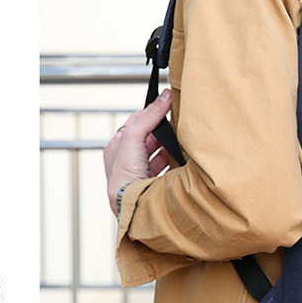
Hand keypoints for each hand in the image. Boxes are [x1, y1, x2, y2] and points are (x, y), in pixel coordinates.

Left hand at [104, 89, 173, 215]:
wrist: (133, 207)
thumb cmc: (124, 175)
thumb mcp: (133, 136)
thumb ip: (149, 115)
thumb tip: (164, 95)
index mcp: (116, 148)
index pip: (135, 123)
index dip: (151, 114)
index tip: (167, 106)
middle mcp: (126, 161)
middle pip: (149, 139)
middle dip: (164, 132)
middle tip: (178, 123)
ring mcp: (140, 174)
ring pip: (159, 155)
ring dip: (171, 148)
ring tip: (184, 141)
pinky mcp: (153, 185)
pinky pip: (168, 170)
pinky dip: (176, 163)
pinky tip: (185, 159)